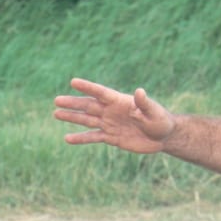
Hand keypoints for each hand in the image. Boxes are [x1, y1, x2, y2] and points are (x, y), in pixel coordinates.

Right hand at [54, 77, 174, 152]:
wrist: (163, 137)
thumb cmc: (161, 121)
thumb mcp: (154, 112)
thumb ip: (144, 103)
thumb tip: (139, 91)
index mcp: (121, 101)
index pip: (102, 93)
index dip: (88, 87)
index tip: (73, 82)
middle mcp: (112, 111)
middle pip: (90, 105)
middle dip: (74, 103)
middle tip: (57, 100)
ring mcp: (110, 124)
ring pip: (87, 120)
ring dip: (72, 117)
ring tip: (56, 113)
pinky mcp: (111, 137)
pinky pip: (93, 137)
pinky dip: (81, 138)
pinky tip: (67, 138)